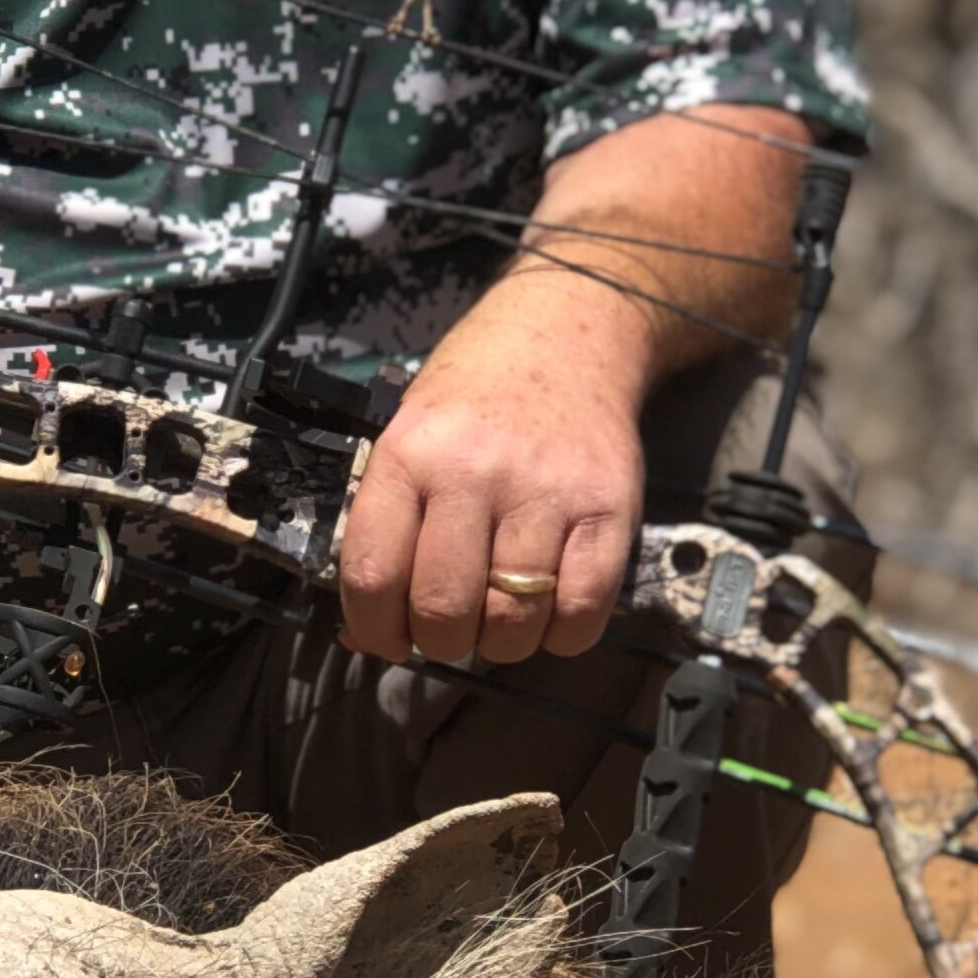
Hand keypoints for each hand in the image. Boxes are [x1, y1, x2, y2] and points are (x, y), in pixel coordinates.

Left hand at [335, 284, 648, 671]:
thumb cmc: (477, 396)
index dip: (375, 629)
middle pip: (444, 607)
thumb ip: (388, 524)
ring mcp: (546, 492)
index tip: (386, 639)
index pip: (373, 574)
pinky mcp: (608, 509)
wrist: (569, 334)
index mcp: (409, 454)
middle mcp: (473, 472)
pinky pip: (583, 611)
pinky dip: (562, 635)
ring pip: (513, 620)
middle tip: (449, 632)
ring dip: (501, 644)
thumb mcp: (411, 434)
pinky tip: (550, 613)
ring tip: (500, 620)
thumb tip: (369, 632)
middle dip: (440, 642)